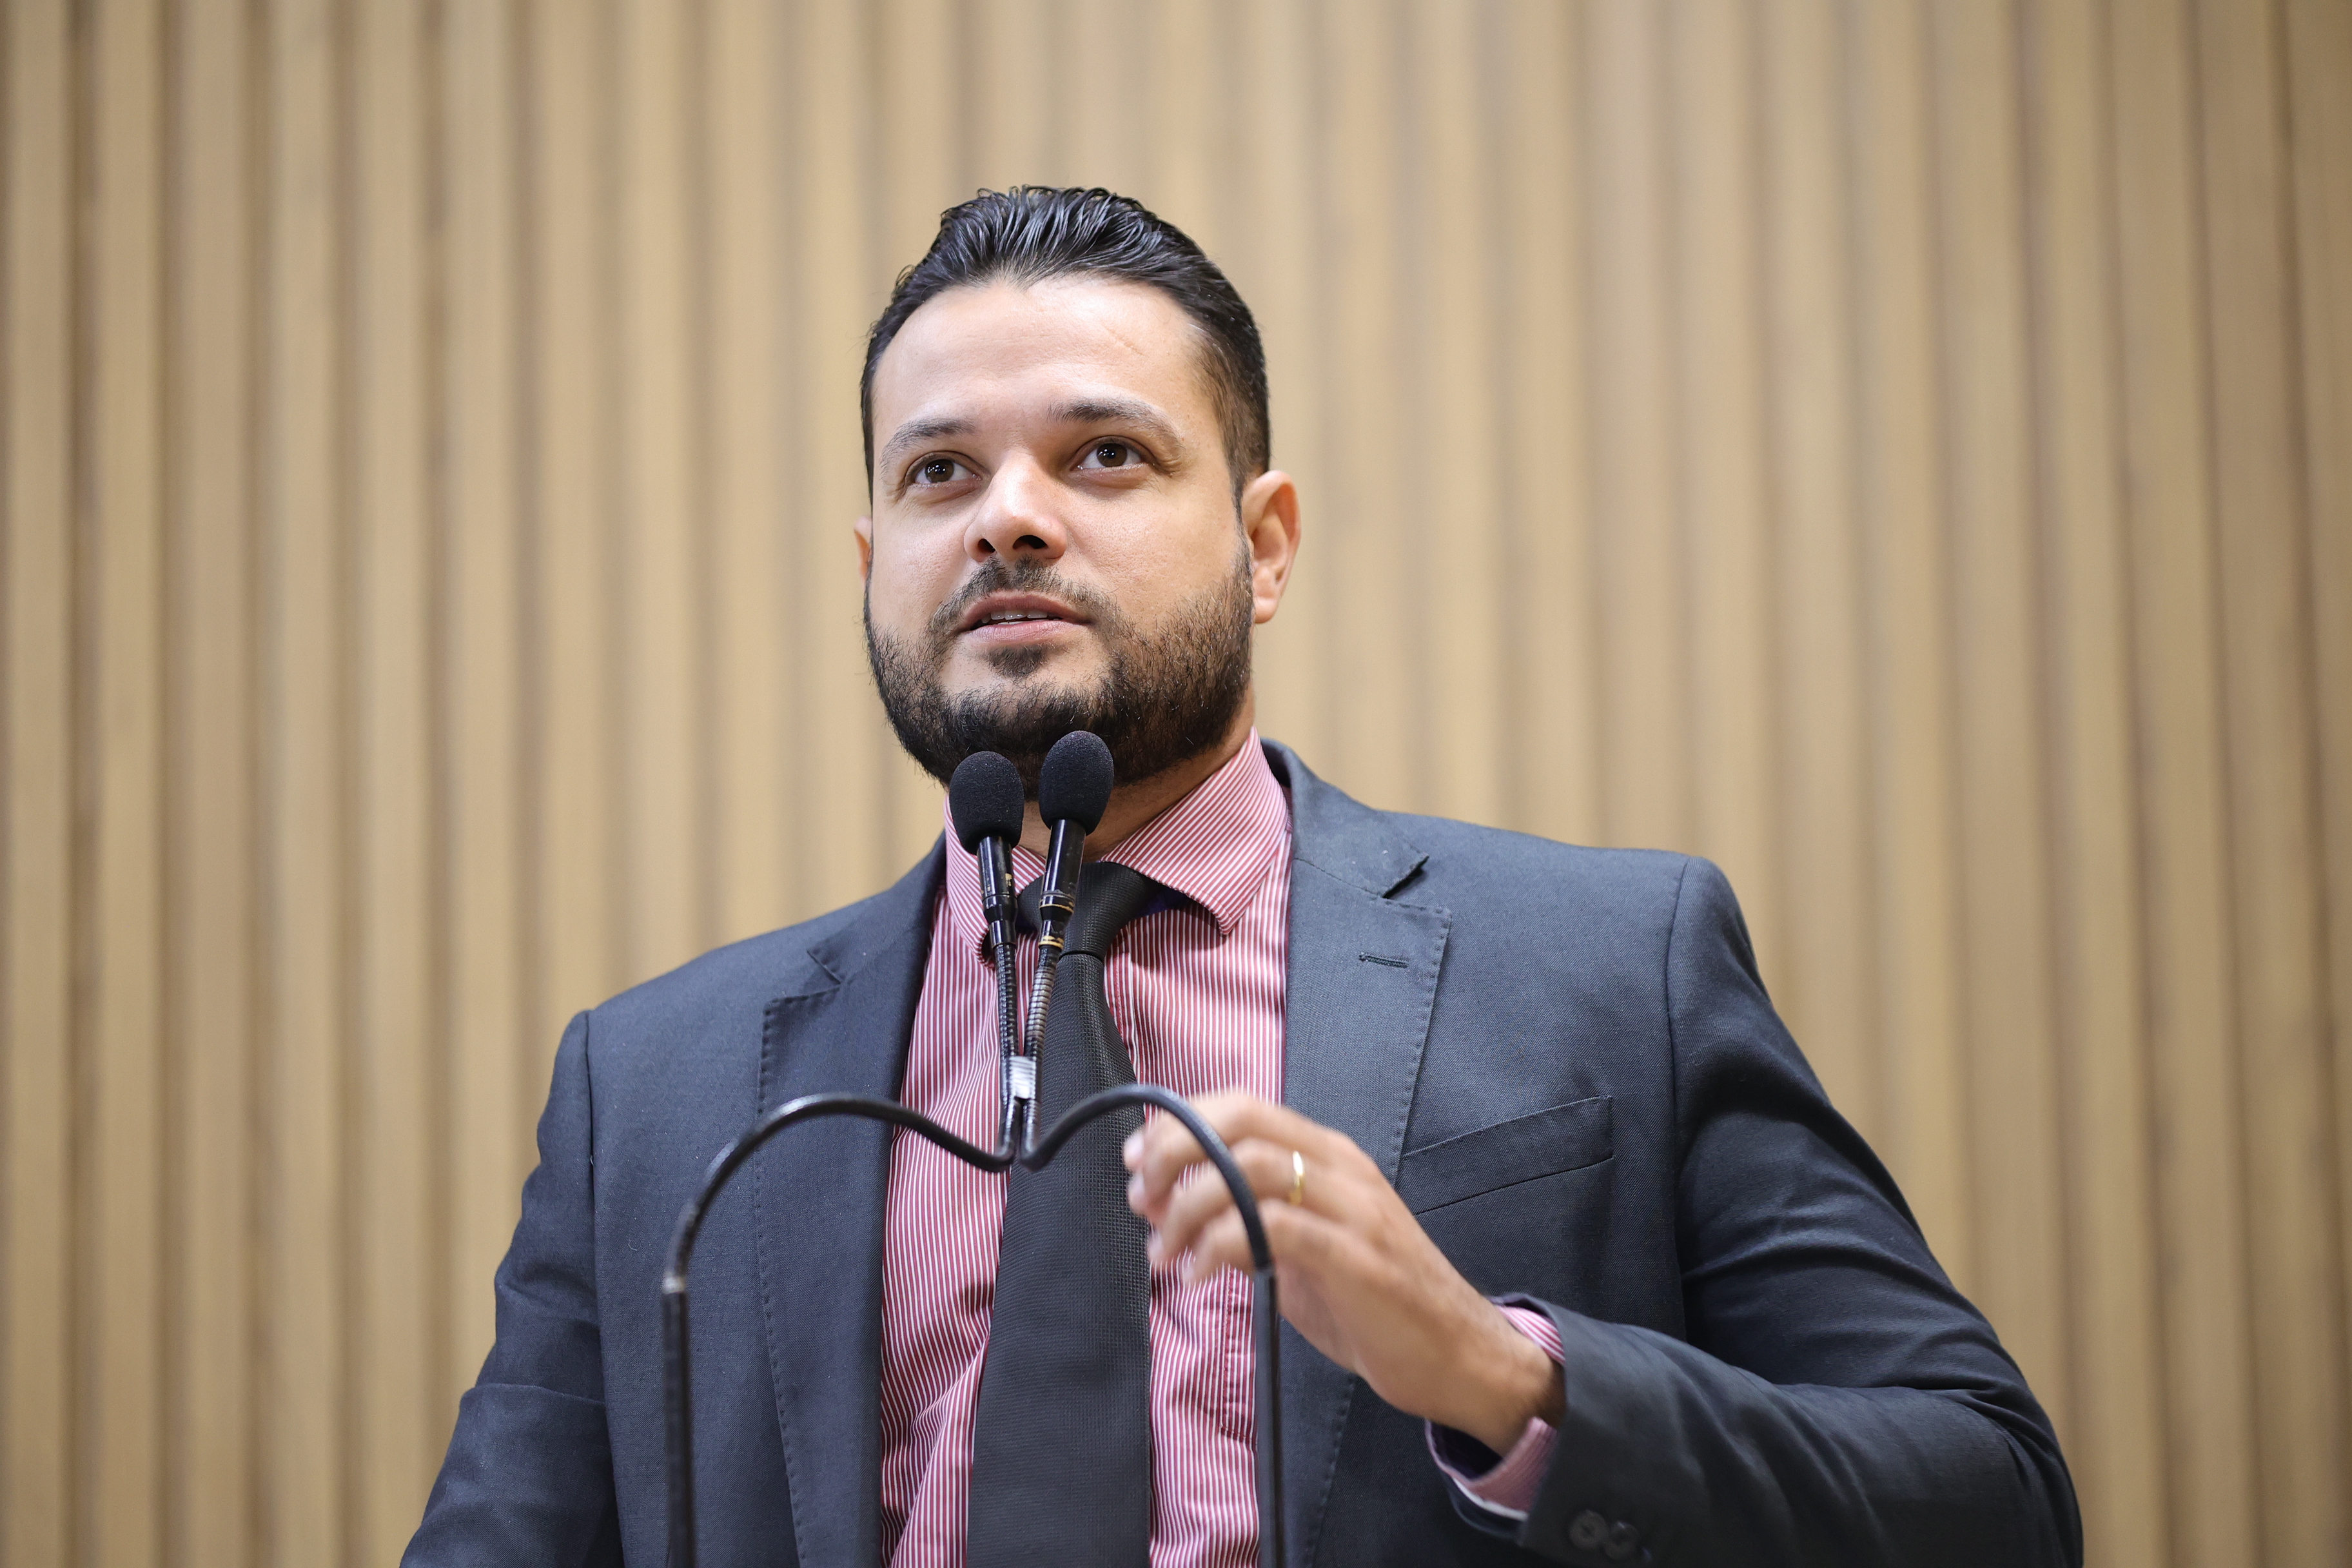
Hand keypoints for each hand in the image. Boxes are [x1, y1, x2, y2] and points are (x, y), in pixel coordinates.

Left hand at [1124, 1089, 1563, 1453]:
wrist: (1459, 1356)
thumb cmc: (1376, 1305)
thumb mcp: (1302, 1254)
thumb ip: (1249, 1225)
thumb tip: (1179, 1214)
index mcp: (1327, 1157)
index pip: (1244, 1106)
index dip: (1181, 1123)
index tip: (1138, 1160)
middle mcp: (1341, 1168)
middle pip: (1243, 1123)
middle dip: (1176, 1151)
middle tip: (1142, 1198)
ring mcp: (1354, 1210)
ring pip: (1252, 1169)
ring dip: (1189, 1206)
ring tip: (1163, 1251)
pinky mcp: (1358, 1258)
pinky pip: (1275, 1228)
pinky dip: (1219, 1244)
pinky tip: (1196, 1274)